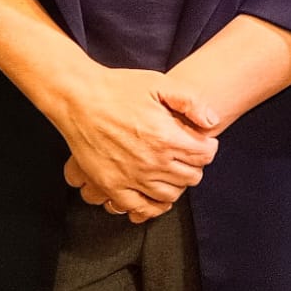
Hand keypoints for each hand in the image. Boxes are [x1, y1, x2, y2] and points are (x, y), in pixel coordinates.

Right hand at [53, 68, 218, 223]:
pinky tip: (156, 194)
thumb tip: (212, 121)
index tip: (203, 141)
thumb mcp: (159, 83)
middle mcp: (152, 162)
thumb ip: (190, 101)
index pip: (204, 155)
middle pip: (191, 177)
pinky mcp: (112, 186)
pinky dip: (154, 205)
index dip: (208, 146)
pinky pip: (141, 208)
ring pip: (170, 195)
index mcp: (166, 137)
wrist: (79, 99)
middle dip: (195, 165)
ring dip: (177, 184)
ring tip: (172, 170)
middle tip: (188, 154)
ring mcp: (131, 178)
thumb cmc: (118, 88)